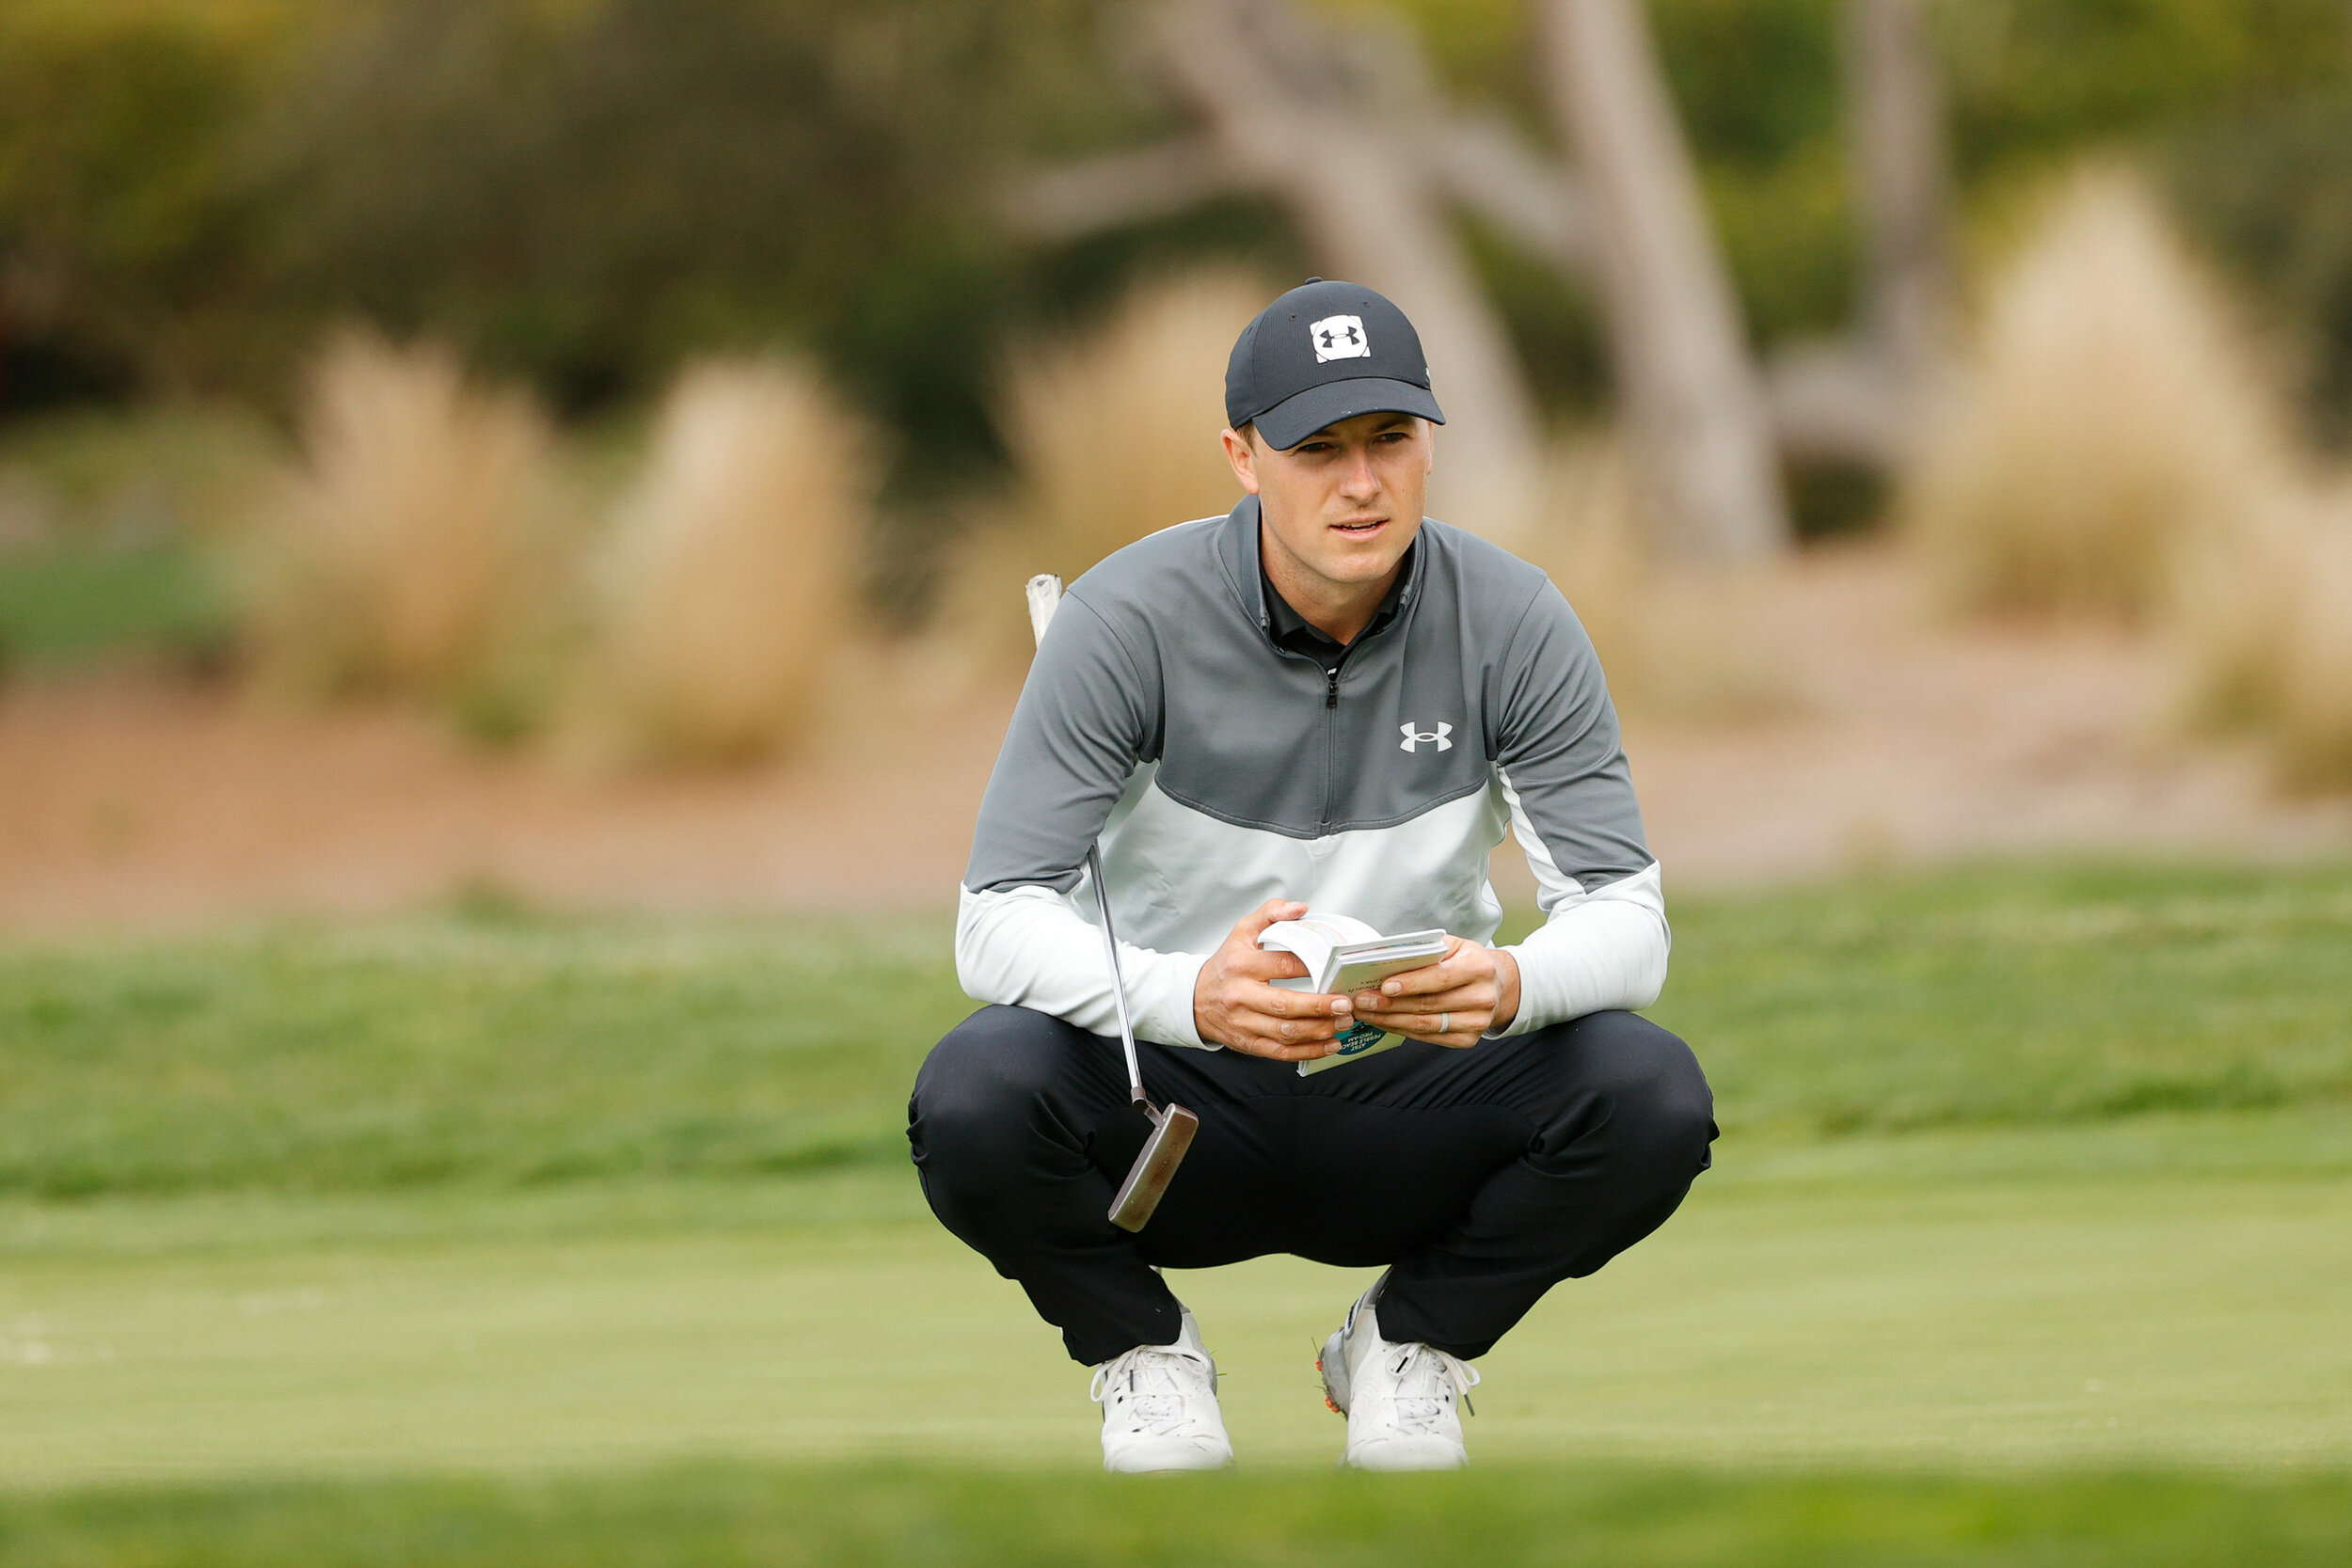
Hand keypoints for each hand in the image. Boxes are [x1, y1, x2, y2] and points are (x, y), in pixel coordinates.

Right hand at [1192, 900, 1357, 1060]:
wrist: (1195, 999)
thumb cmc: (1226, 965)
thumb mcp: (1242, 932)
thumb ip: (1271, 914)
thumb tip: (1300, 909)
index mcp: (1242, 965)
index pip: (1282, 965)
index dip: (1311, 967)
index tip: (1335, 969)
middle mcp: (1241, 996)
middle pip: (1285, 1005)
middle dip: (1319, 1006)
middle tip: (1345, 1004)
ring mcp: (1244, 1023)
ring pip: (1286, 1032)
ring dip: (1320, 1030)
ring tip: (1344, 1022)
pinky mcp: (1248, 1043)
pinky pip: (1281, 1051)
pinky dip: (1309, 1051)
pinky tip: (1330, 1044)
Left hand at [1350, 937, 1519, 1047]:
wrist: (1497, 985)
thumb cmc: (1466, 961)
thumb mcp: (1452, 946)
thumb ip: (1425, 951)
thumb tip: (1384, 959)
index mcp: (1479, 967)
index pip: (1441, 977)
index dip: (1411, 984)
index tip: (1384, 986)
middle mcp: (1483, 997)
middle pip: (1429, 1004)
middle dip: (1390, 1003)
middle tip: (1362, 1001)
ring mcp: (1477, 1022)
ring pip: (1426, 1024)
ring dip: (1391, 1020)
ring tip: (1366, 1012)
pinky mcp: (1468, 1040)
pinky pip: (1429, 1037)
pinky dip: (1402, 1030)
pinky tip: (1384, 1022)